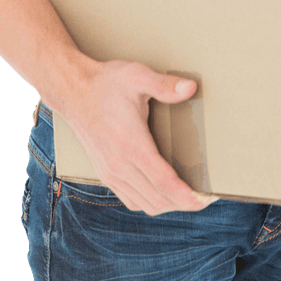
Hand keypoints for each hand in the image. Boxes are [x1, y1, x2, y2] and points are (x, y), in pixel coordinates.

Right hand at [62, 59, 218, 214]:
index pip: (164, 183)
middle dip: (185, 203)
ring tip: (190, 197)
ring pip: (145, 204)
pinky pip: (131, 199)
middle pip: (158, 199)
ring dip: (169, 205)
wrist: (73, 91)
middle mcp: (119, 165)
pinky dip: (151, 202)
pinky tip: (163, 194)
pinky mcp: (105, 173)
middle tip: (207, 197)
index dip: (188, 196)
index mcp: (131, 145)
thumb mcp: (137, 76)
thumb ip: (164, 84)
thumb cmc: (107, 83)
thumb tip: (191, 87)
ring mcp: (110, 172)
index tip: (207, 199)